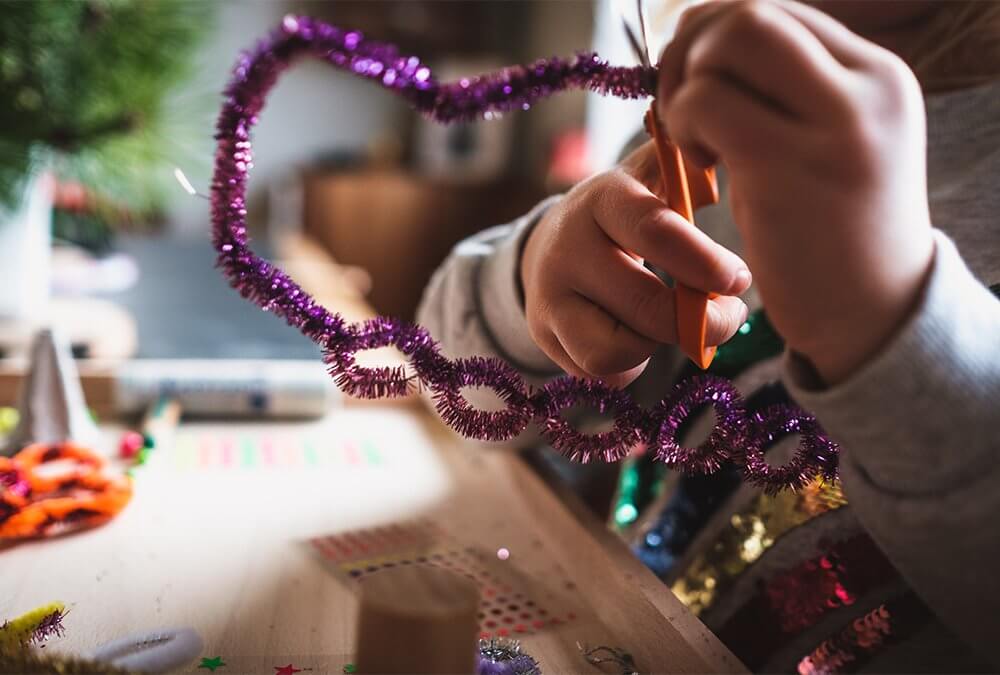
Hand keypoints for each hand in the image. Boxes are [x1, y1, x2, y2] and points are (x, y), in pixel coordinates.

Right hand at [520, 141, 751, 387]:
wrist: (549, 245)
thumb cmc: (624, 213)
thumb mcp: (650, 177)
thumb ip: (685, 165)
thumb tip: (721, 155)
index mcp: (602, 200)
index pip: (654, 231)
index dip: (704, 262)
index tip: (739, 280)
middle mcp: (566, 250)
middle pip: (643, 306)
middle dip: (701, 322)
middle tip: (729, 316)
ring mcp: (548, 298)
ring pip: (613, 351)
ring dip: (657, 345)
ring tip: (672, 325)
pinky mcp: (544, 336)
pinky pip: (600, 374)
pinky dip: (631, 366)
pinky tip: (640, 337)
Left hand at [657, 0, 934, 384]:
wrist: (873, 315)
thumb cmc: (836, 232)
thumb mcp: (828, 145)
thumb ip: (787, 95)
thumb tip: (707, 50)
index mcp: (879, 74)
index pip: (778, 11)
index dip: (718, 34)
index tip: (696, 81)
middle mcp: (866, 87)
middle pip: (750, 14)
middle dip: (693, 48)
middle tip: (678, 103)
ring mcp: (834, 123)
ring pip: (726, 45)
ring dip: (685, 88)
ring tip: (694, 143)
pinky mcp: (788, 166)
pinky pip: (704, 104)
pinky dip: (682, 123)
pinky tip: (698, 165)